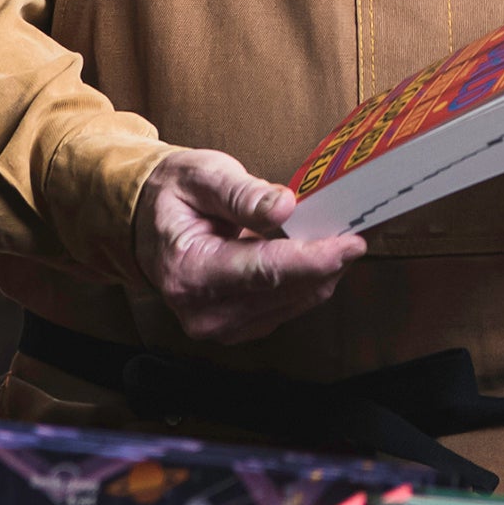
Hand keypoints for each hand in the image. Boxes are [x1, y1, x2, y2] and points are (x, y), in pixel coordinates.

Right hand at [134, 145, 364, 346]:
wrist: (146, 224)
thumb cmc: (173, 197)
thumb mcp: (201, 177)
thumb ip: (242, 194)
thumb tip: (284, 206)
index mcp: (190, 272)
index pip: (264, 272)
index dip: (313, 259)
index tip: (352, 243)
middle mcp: (204, 311)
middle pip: (285, 291)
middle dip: (327, 262)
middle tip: (356, 226)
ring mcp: (221, 326)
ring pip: (294, 302)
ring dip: (321, 272)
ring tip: (335, 236)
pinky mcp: (239, 328)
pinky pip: (288, 306)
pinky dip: (307, 281)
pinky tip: (314, 255)